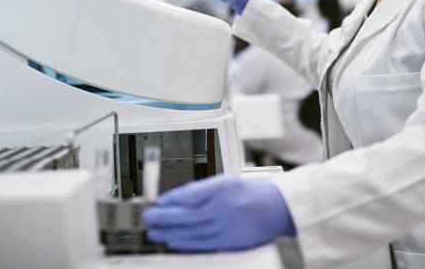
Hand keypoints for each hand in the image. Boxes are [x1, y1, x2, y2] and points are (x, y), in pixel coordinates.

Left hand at [143, 176, 295, 250]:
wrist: (277, 208)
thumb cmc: (251, 193)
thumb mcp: (226, 181)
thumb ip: (203, 189)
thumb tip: (177, 198)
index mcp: (222, 188)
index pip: (190, 194)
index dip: (170, 199)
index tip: (157, 202)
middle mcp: (223, 207)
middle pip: (187, 214)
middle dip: (164, 216)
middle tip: (148, 217)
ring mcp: (226, 225)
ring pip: (191, 231)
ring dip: (170, 232)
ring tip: (154, 232)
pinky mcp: (229, 241)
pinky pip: (202, 244)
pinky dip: (185, 243)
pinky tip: (173, 241)